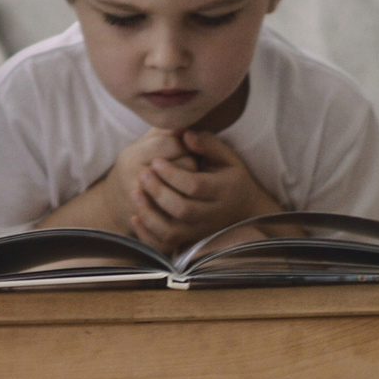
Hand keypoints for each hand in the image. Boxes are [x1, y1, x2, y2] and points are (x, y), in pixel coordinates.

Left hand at [128, 130, 282, 254]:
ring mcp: (201, 230)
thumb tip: (185, 134)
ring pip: (172, 231)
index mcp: (224, 190)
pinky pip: (166, 244)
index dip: (172, 174)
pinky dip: (148, 234)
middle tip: (142, 175)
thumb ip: (207, 144)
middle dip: (159, 192)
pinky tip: (135, 217)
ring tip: (135, 194)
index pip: (195, 186)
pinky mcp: (190, 240)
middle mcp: (213, 214)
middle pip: (182, 209)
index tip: (156, 162)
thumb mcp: (227, 157)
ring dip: (150, 215)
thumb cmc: (231, 177)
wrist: (244, 208)